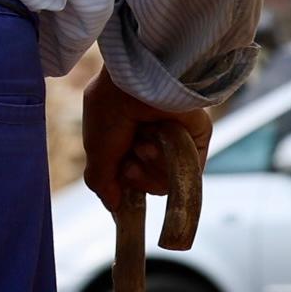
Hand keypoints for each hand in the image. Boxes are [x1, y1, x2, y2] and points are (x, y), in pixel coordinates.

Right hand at [80, 70, 212, 241]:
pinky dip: (166, 164)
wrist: (139, 84)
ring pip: (160, 182)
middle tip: (127, 157)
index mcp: (123, 139)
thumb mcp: (96, 150)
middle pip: (141, 183)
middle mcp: (149, 142)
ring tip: (142, 141)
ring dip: (147, 165)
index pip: (123, 175)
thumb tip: (114, 207)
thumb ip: (101, 181)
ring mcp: (172, 145)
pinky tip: (158, 142)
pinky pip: (182, 176)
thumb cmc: (111, 110)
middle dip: (132, 174)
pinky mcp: (194, 146)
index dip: (120, 183)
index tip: (117, 183)